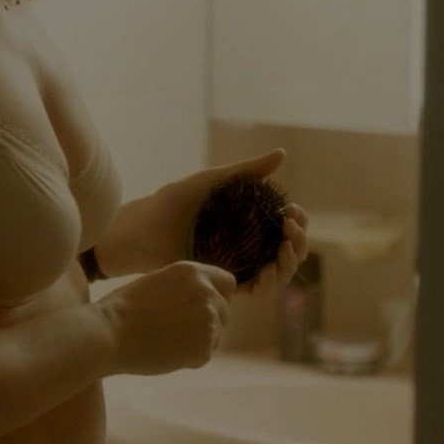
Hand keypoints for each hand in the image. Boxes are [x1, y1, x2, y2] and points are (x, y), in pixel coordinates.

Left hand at [102, 148, 309, 294]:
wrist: (143, 229)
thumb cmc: (174, 201)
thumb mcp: (214, 181)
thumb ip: (248, 170)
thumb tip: (282, 154)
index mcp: (250, 221)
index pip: (287, 226)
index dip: (298, 221)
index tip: (290, 211)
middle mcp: (248, 244)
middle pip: (288, 250)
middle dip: (299, 242)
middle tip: (289, 229)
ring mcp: (238, 264)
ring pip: (277, 271)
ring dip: (288, 264)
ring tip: (282, 251)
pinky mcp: (225, 282)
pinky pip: (255, 289)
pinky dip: (267, 284)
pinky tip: (267, 273)